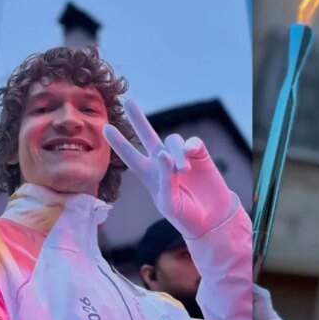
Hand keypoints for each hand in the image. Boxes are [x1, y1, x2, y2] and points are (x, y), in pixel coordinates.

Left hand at [103, 98, 236, 237]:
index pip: (131, 156)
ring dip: (176, 153)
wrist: (213, 218)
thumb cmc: (186, 215)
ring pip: (173, 141)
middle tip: (129, 101)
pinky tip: (191, 154)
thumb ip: (165, 179)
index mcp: (150, 176)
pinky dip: (190, 147)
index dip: (119, 143)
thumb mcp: (170, 203)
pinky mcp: (200, 155)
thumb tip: (164, 154)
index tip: (105, 128)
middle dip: (139, 119)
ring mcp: (181, 157)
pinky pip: (192, 143)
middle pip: (148, 135)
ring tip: (183, 170)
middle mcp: (163, 162)